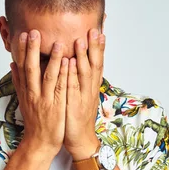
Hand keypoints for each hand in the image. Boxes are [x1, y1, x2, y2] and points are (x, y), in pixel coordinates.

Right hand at [10, 29, 68, 157]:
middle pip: (31, 69)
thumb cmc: (35, 121)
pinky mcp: (56, 107)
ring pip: (47, 77)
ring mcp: (44, 100)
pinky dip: (64, 75)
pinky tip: (69, 63)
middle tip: (33, 32)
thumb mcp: (23, 99)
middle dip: (32, 50)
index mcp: (25, 90)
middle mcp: (33, 94)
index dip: (22, 50)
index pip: (21, 67)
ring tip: (57, 43)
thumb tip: (12, 64)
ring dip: (53, 59)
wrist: (39, 143)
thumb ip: (18, 81)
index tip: (22, 34)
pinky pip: (60, 89)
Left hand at [64, 28, 105, 159]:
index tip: (98, 30)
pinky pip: (73, 88)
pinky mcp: (74, 106)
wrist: (80, 140)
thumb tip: (76, 63)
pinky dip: (72, 75)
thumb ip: (79, 79)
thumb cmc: (77, 117)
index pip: (97, 63)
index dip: (99, 48)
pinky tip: (69, 64)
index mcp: (91, 87)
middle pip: (95, 65)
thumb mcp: (80, 95)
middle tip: (94, 30)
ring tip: (81, 41)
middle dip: (95, 47)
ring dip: (83, 57)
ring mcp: (83, 98)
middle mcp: (90, 90)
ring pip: (85, 75)